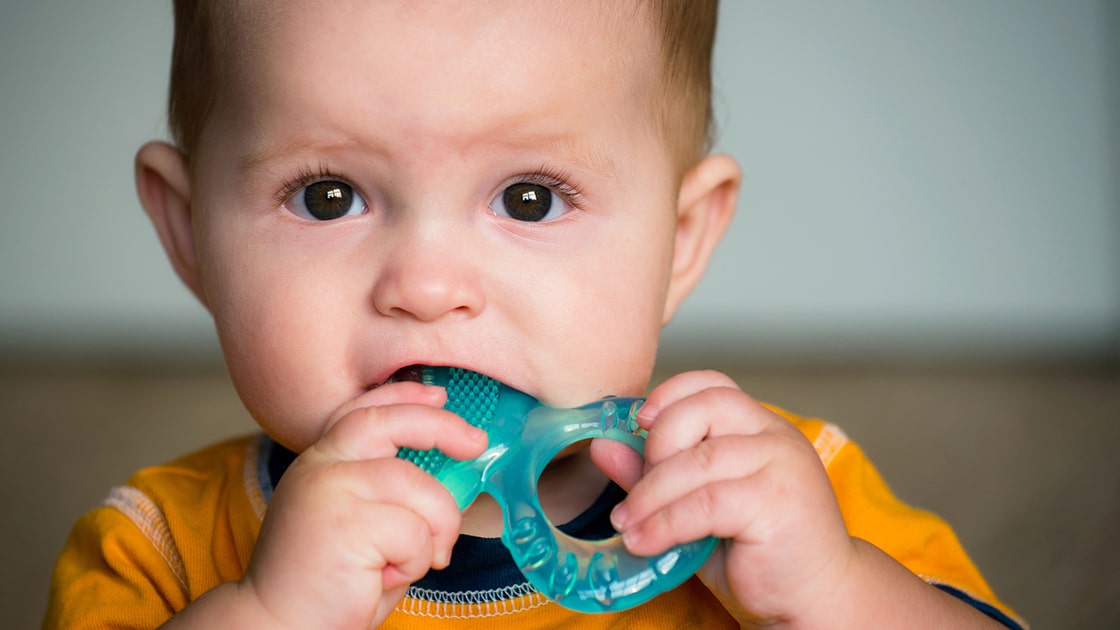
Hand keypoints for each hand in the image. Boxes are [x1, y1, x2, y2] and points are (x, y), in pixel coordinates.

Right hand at [237, 382, 487, 628]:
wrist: (279, 628)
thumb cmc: (328, 585)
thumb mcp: (360, 524)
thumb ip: (391, 495)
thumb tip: (452, 473)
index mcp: (321, 463)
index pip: (364, 411)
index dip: (403, 396)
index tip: (438, 396)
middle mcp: (321, 467)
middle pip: (392, 423)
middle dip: (442, 427)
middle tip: (475, 444)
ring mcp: (331, 490)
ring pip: (420, 488)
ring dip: (432, 531)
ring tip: (406, 563)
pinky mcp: (347, 523)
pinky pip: (416, 532)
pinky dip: (414, 561)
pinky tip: (382, 579)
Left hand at [594, 371, 853, 626]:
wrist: (813, 599)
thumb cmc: (757, 552)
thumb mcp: (695, 506)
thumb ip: (654, 473)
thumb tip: (602, 445)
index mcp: (760, 427)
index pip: (713, 384)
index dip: (670, 394)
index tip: (636, 422)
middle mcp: (776, 436)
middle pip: (703, 409)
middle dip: (656, 446)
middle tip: (635, 491)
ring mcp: (782, 466)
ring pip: (698, 461)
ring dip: (650, 494)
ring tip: (627, 524)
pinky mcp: (777, 503)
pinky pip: (705, 503)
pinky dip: (665, 522)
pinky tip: (645, 541)